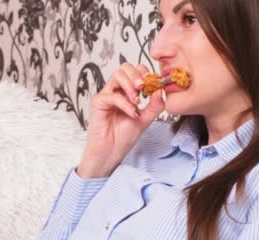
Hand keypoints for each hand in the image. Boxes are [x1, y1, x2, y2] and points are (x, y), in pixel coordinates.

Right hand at [77, 63, 165, 177]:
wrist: (111, 153)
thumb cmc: (123, 137)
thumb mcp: (145, 119)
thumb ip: (154, 105)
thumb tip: (160, 90)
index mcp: (126, 92)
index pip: (135, 71)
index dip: (145, 74)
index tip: (153, 85)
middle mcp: (115, 91)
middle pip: (124, 68)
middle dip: (137, 75)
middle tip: (144, 87)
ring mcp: (106, 96)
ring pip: (117, 76)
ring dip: (130, 85)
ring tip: (137, 100)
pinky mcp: (98, 103)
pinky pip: (112, 95)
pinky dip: (124, 103)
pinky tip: (131, 113)